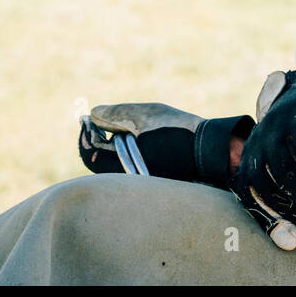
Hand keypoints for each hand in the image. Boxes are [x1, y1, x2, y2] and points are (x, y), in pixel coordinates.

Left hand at [78, 102, 253, 187]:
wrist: (210, 149)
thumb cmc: (177, 131)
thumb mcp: (144, 115)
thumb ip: (115, 114)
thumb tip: (93, 114)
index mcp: (122, 166)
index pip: (90, 153)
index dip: (85, 135)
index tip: (87, 120)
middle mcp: (128, 179)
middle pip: (99, 163)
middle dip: (96, 140)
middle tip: (100, 122)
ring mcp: (139, 182)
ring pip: (113, 166)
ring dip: (111, 146)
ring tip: (120, 128)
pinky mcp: (151, 180)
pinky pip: (128, 167)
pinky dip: (125, 153)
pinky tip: (136, 139)